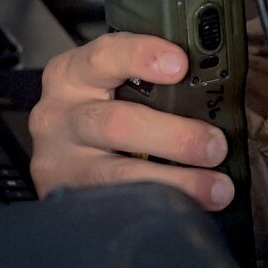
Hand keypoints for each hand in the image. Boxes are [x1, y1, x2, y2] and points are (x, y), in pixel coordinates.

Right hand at [28, 33, 235, 210]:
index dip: (143, 57)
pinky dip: (154, 208)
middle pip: (116, 123)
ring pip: (117, 174)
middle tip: (216, 146)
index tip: (180, 65)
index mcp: (73, 73)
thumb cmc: (98, 107)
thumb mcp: (110, 82)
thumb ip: (149, 81)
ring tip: (215, 188)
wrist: (51, 151)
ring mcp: (59, 161)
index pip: (106, 56)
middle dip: (174, 136)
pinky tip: (184, 211)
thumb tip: (216, 90)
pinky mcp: (66, 198)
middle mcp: (59, 115)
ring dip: (175, 181)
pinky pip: (114, 206)